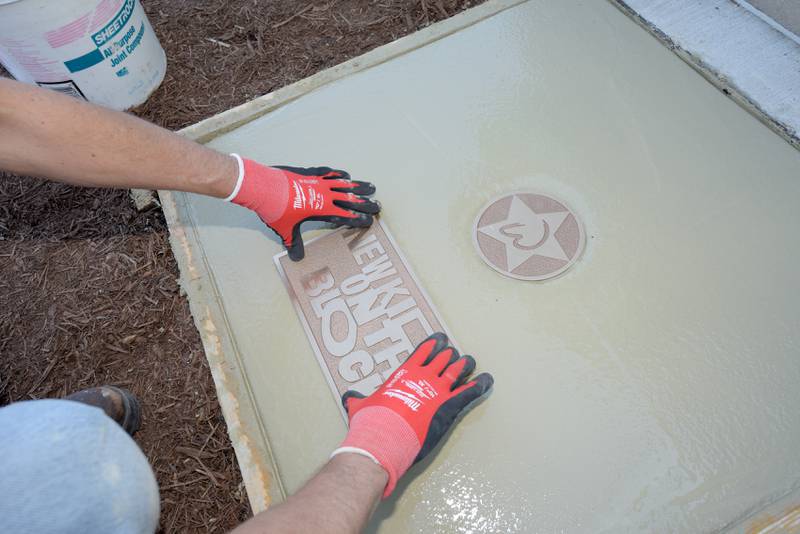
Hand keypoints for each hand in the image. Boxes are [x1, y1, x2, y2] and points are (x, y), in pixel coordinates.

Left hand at [227, 155, 379, 260]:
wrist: (264, 187)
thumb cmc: (276, 210)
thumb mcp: (285, 230)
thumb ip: (294, 243)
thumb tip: (297, 258)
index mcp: (321, 210)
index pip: (345, 216)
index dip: (359, 219)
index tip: (370, 222)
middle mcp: (324, 195)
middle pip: (349, 200)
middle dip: (365, 204)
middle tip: (378, 206)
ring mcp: (318, 182)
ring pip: (344, 184)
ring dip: (358, 187)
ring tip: (371, 187)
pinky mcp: (310, 173)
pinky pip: (329, 173)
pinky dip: (339, 174)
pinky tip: (346, 175)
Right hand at [333, 332, 493, 496]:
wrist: (384, 438)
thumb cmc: (371, 421)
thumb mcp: (359, 406)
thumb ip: (357, 400)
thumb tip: (349, 398)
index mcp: (405, 373)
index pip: (423, 351)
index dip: (433, 344)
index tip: (439, 339)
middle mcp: (424, 377)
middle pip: (443, 358)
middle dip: (449, 356)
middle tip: (453, 354)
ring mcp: (439, 390)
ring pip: (457, 370)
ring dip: (464, 365)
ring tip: (468, 361)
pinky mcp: (449, 407)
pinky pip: (470, 392)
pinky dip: (480, 385)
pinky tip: (487, 380)